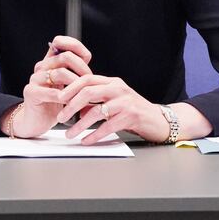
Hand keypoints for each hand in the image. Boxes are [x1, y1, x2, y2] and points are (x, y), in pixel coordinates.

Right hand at [1, 36, 93, 137]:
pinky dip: (64, 98)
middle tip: (88, 82)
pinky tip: (69, 104)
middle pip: (65, 57)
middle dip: (82, 69)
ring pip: (60, 73)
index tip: (87, 58)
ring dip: (75, 85)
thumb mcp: (68, 86)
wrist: (37, 120)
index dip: (75, 45)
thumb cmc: (55, 103)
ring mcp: (35, 79)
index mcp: (50, 62)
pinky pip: (50, 92)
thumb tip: (90, 69)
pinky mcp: (31, 92)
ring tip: (81, 95)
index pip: (59, 42)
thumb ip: (75, 74)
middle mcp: (42, 67)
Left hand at [55, 75, 170, 143]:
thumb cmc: (134, 111)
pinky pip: (107, 126)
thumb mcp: (114, 101)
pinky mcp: (131, 116)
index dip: (70, 88)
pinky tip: (86, 140)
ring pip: (96, 111)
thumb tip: (74, 108)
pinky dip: (94, 135)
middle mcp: (118, 89)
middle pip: (88, 92)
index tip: (58, 98)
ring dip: (80, 124)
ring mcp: (125, 102)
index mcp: (112, 82)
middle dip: (71, 105)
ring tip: (70, 133)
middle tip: (61, 117)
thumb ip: (95, 102)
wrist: (159, 120)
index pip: (86, 79)